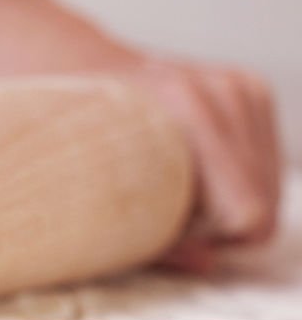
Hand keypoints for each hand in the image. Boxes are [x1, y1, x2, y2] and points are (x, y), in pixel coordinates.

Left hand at [0, 1, 281, 269]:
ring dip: (218, 205)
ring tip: (158, 185)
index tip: (144, 222)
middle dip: (209, 225)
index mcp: (187, 107)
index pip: (245, 213)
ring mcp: (242, 86)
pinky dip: (226, 184)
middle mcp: (224, 91)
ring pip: (265, 191)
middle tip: (147, 206)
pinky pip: (262, 169)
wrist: (55, 57)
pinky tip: (179, 171)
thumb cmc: (57, 130)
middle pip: (260, 208)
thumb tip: (208, 261)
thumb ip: (146, 236)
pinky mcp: (249, 90)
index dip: (197, 238)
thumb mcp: (78, 194)